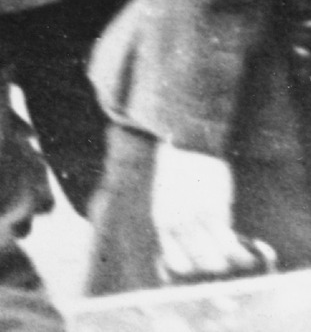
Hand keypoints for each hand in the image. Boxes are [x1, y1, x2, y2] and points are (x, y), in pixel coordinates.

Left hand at [154, 144, 259, 281]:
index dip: (193, 268)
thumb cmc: (178, 168)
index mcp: (162, 220)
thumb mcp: (168, 198)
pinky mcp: (215, 210)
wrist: (188, 143)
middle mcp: (176, 223)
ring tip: (239, 258)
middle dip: (215, 267)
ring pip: (217, 261)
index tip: (203, 263)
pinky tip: (250, 254)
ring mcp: (196, 219)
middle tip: (224, 259)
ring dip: (231, 263)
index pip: (175, 262)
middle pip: (200, 266)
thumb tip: (195, 246)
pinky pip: (230, 244)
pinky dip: (243, 254)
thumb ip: (178, 221)